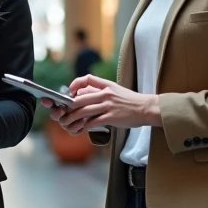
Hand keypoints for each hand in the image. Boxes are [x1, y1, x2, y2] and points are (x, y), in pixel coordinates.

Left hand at [42, 75, 159, 134]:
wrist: (146, 109)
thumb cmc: (131, 101)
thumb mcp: (116, 90)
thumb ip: (101, 90)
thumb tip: (85, 94)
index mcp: (106, 85)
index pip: (87, 79)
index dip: (76, 84)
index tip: (70, 91)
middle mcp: (105, 94)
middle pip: (79, 98)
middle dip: (67, 106)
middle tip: (61, 112)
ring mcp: (107, 105)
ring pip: (83, 111)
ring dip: (71, 118)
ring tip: (66, 122)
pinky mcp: (111, 117)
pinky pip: (92, 122)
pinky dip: (83, 126)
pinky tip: (80, 128)